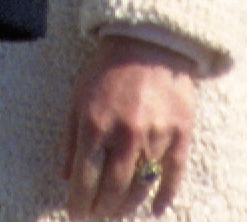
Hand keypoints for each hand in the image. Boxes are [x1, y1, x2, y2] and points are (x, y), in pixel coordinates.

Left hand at [63, 36, 196, 216]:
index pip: (84, 177)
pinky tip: (156, 209)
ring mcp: (155, 136)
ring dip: (127, 205)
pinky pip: (173, 174)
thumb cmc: (107, 70)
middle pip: (112, 188)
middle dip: (102, 210)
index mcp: (94, 123)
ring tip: (118, 213)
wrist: (149, 42)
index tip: (76, 215)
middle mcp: (124, 134)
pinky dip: (165, 196)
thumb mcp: (77, 97)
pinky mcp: (181, 134)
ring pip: (141, 185)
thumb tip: (65, 176)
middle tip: (97, 218)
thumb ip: (69, 138)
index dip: (79, 202)